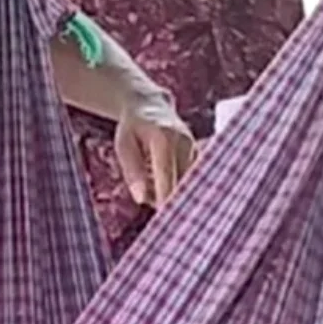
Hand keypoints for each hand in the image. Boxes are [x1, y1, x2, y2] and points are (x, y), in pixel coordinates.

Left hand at [113, 92, 195, 206]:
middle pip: (183, 181)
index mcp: (163, 138)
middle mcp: (184, 141)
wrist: (151, 106)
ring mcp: (194, 147)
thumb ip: (132, 170)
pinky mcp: (199, 154)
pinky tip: (170, 189)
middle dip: (171, 200)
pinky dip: (180, 187)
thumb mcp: (123, 144)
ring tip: (159, 193)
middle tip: (163, 216)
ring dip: (174, 193)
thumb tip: (141, 198)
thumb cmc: (133, 127)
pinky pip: (192, 178)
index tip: (164, 217)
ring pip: (189, 182)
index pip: (167, 173)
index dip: (166, 197)